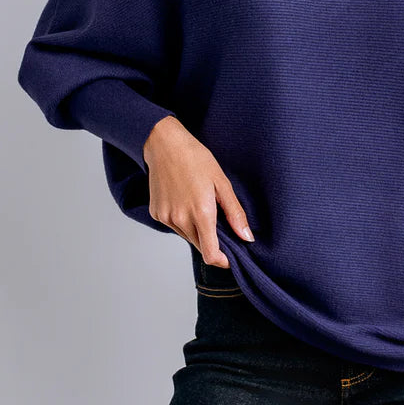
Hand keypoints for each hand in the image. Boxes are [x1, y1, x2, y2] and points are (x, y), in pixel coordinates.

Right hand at [142, 116, 253, 266]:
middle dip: (212, 242)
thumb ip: (235, 213)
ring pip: (187, 236)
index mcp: (200, 213)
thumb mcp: (222, 183)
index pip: (210, 254)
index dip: (222, 261)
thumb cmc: (196, 158)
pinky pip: (174, 227)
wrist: (165, 144)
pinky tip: (185, 200)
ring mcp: (166, 218)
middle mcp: (180, 220)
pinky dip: (183, 221)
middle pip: (200, 246)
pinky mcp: (156, 213)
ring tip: (200, 205)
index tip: (231, 256)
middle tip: (219, 222)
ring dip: (197, 231)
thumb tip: (247, 238)